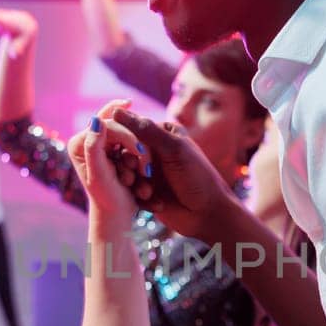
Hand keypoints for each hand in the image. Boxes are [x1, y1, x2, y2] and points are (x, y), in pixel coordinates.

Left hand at [67, 101, 144, 225]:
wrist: (116, 213)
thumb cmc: (107, 197)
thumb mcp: (99, 174)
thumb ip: (94, 147)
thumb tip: (96, 119)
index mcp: (78, 143)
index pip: (107, 125)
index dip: (126, 134)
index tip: (140, 150)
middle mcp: (88, 140)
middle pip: (120, 126)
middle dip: (135, 145)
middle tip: (145, 165)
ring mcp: (103, 144)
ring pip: (130, 133)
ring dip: (140, 153)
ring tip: (142, 173)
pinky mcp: (115, 149)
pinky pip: (134, 142)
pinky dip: (141, 155)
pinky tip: (143, 170)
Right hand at [111, 108, 237, 243]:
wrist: (209, 214)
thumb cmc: (197, 177)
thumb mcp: (173, 149)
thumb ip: (145, 130)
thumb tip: (116, 111)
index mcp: (162, 134)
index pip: (132, 131)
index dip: (125, 143)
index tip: (130, 157)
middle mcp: (155, 152)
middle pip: (125, 153)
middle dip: (127, 167)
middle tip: (132, 176)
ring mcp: (151, 173)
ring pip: (126, 174)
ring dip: (134, 184)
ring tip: (146, 192)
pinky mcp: (148, 192)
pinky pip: (132, 192)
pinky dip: (142, 199)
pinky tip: (158, 204)